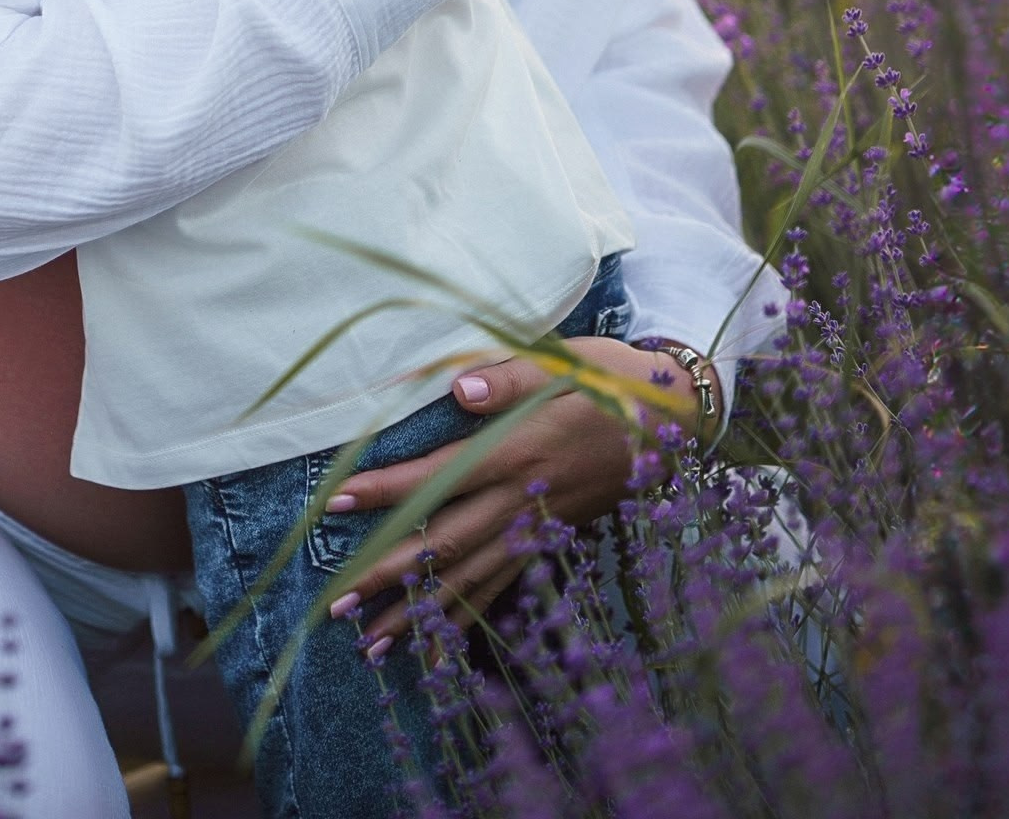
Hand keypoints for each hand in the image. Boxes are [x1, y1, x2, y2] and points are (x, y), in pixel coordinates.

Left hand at [324, 338, 701, 644]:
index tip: (334, 505)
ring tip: (370, 644)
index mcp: (517, 452)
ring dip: (419, 613)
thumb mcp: (564, 362)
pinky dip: (467, 619)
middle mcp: (521, 499)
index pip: (436, 479)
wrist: (674, 419)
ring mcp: (537, 528)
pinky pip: (502, 589)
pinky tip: (437, 645)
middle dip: (387, 574)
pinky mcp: (550, 542)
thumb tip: (459, 389)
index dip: (385, 493)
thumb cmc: (612, 380)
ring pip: (470, 580)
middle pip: (445, 545)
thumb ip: (509, 378)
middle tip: (335, 604)